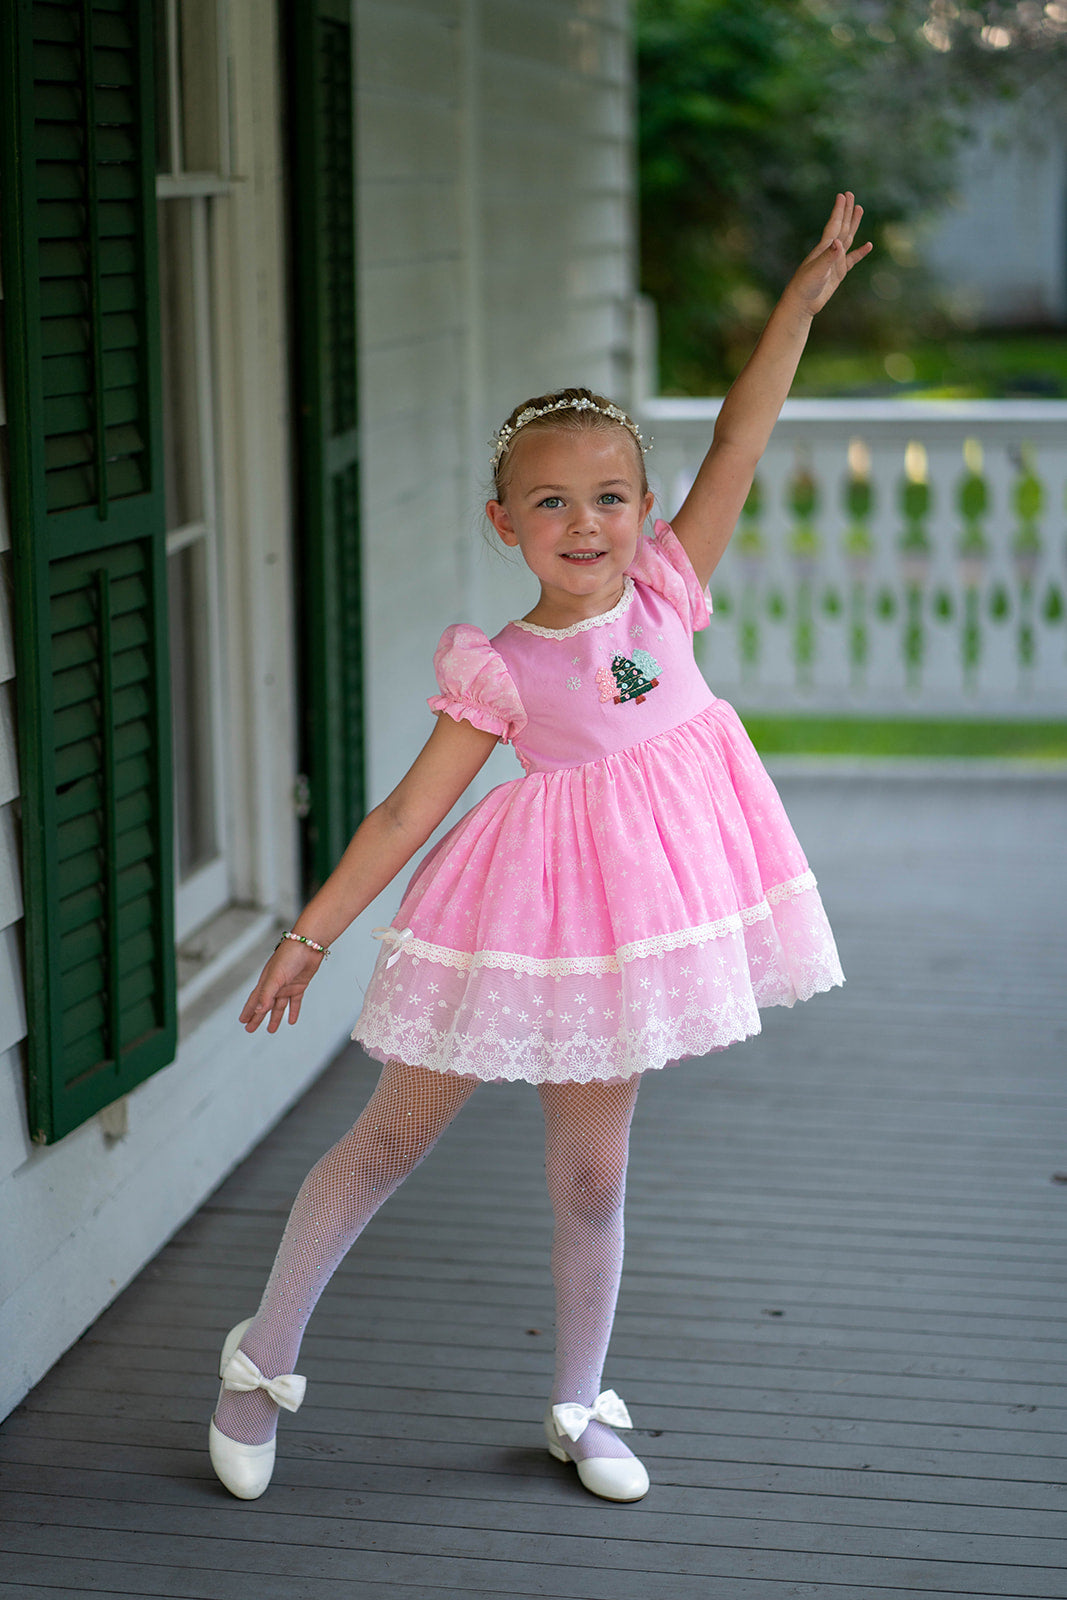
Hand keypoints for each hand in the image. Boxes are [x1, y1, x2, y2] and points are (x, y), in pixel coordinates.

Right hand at [239, 937, 324, 1032]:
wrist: (309, 945)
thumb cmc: (289, 955)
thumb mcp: (276, 976)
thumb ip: (267, 994)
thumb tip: (260, 1010)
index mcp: (266, 981)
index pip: (255, 1000)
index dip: (249, 1011)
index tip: (243, 1021)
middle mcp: (275, 985)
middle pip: (265, 1005)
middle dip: (258, 1018)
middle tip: (251, 1030)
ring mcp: (287, 985)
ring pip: (279, 1006)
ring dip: (275, 1017)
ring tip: (271, 1030)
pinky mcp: (299, 985)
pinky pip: (295, 1001)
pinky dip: (293, 1011)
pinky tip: (292, 1021)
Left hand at [786, 192, 871, 315]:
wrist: (802, 303)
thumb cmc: (805, 286)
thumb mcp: (817, 270)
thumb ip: (829, 256)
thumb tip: (839, 242)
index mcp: (824, 247)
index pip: (834, 224)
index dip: (839, 210)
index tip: (843, 195)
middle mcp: (830, 251)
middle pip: (842, 226)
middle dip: (847, 211)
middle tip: (851, 194)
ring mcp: (835, 261)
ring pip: (848, 238)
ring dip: (854, 224)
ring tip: (859, 210)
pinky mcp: (839, 272)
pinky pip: (853, 259)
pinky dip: (860, 252)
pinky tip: (868, 245)